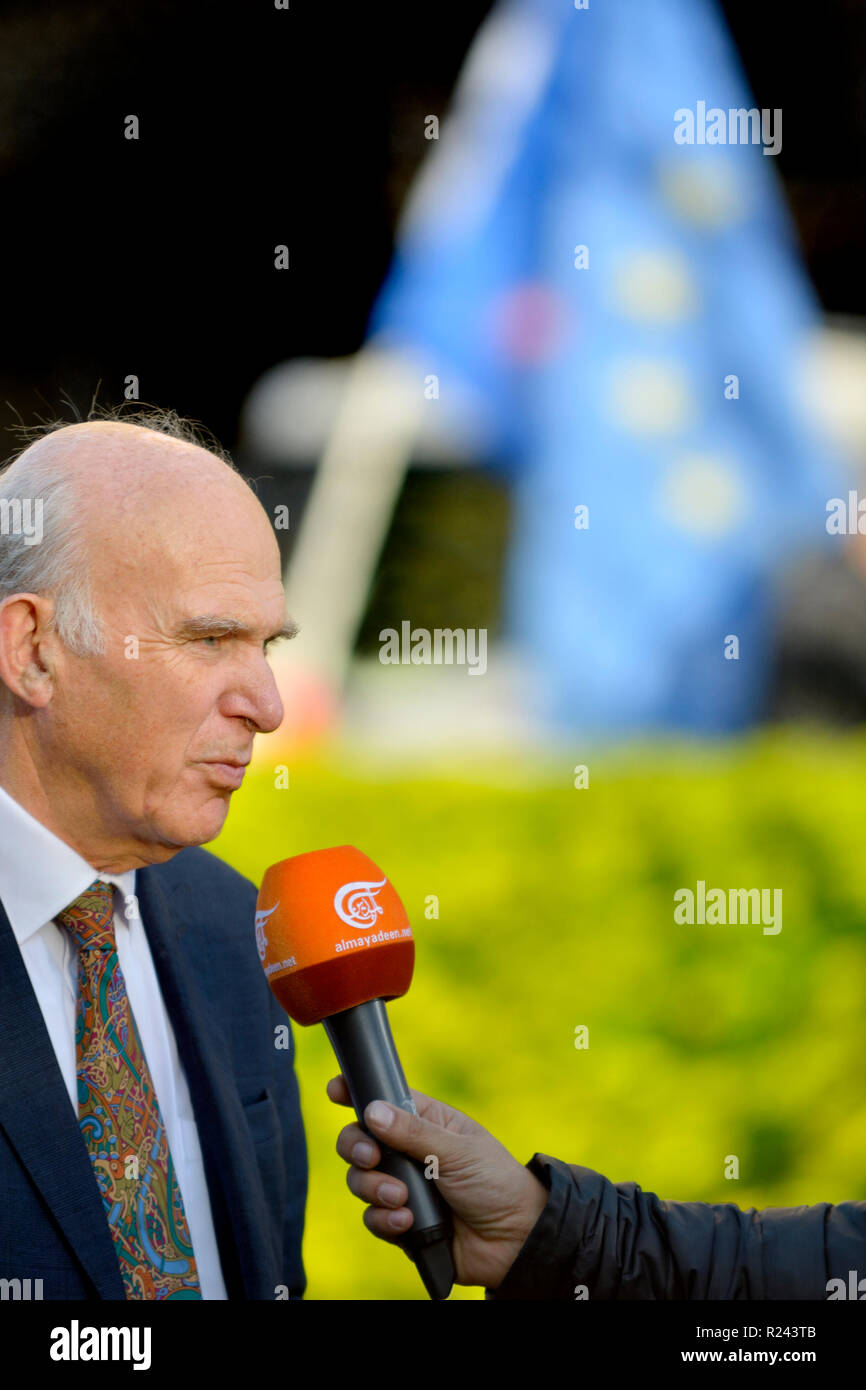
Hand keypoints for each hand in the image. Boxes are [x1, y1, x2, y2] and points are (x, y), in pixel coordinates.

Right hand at [327, 1075, 549, 1289]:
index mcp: (426, 1124)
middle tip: (372, 1158)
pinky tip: (408, 1223)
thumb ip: (413, 1134)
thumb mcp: (458, 1151)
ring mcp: (403, 1189)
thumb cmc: (496, 1183)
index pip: (384, 1101)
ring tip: (400, 1198)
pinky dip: (385, 1221)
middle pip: (359, 1141)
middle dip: (357, 1148)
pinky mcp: (401, 1224)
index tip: (335, 1091)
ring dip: (373, 1189)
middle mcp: (409, 1153)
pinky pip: (373, 1219)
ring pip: (360, 1181)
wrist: (515, 1241)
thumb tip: (371, 1111)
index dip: (357, 1094)